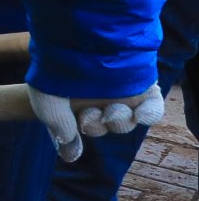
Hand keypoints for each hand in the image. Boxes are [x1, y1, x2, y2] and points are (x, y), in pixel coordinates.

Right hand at [27, 84, 165, 163]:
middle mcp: (96, 96)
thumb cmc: (56, 74)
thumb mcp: (47, 105)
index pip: (76, 126)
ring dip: (118, 122)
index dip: (73, 136)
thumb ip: (60, 130)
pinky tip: (138, 114)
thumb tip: (70, 156)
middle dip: (96, 126)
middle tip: (89, 115)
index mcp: (72, 99)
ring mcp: (120, 92)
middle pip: (102, 127)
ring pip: (125, 122)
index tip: (71, 136)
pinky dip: (148, 115)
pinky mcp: (141, 87)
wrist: (80, 44)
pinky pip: (152, 109)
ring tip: (112, 111)